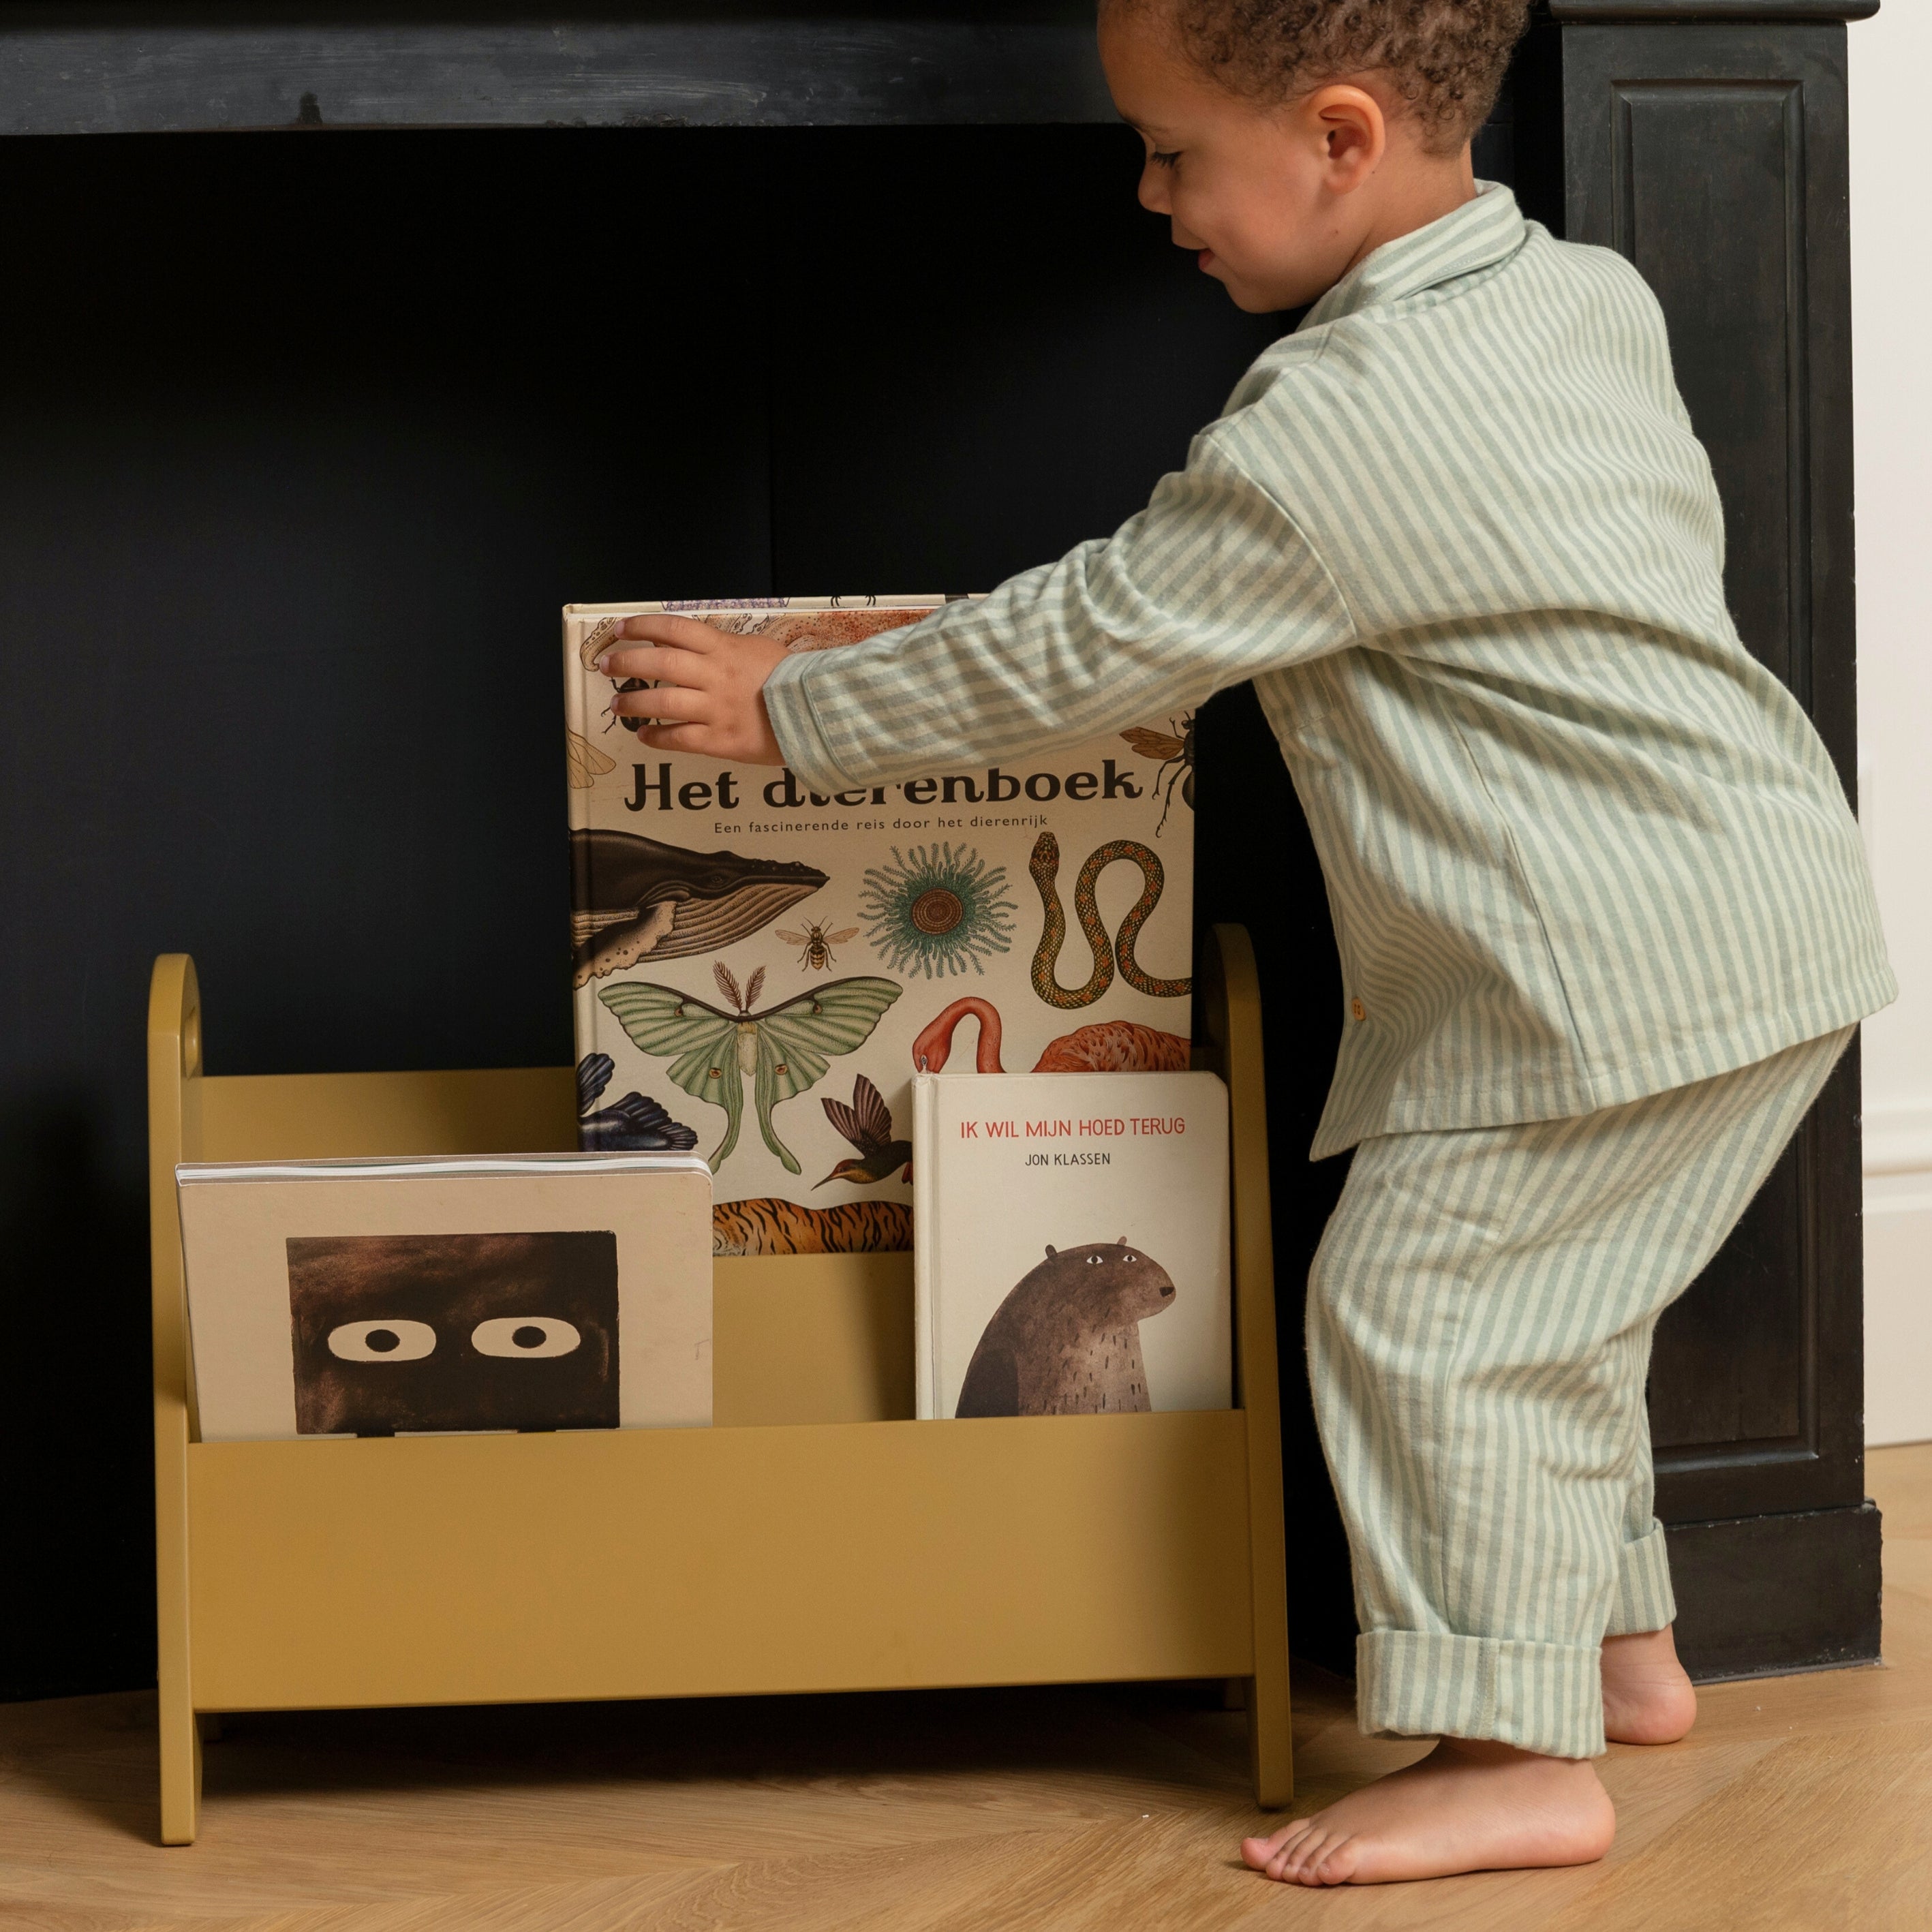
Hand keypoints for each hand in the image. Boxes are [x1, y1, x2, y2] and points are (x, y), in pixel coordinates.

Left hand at [599, 615, 789, 764]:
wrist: (817, 715)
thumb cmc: (789, 679)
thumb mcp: (755, 649)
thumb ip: (721, 646)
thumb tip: (684, 645)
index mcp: (723, 649)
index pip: (673, 629)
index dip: (641, 627)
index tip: (620, 630)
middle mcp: (714, 676)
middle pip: (659, 663)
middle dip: (626, 663)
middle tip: (607, 667)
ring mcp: (715, 710)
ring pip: (662, 702)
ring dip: (633, 703)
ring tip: (617, 706)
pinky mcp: (720, 741)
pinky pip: (678, 738)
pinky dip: (656, 737)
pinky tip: (644, 736)